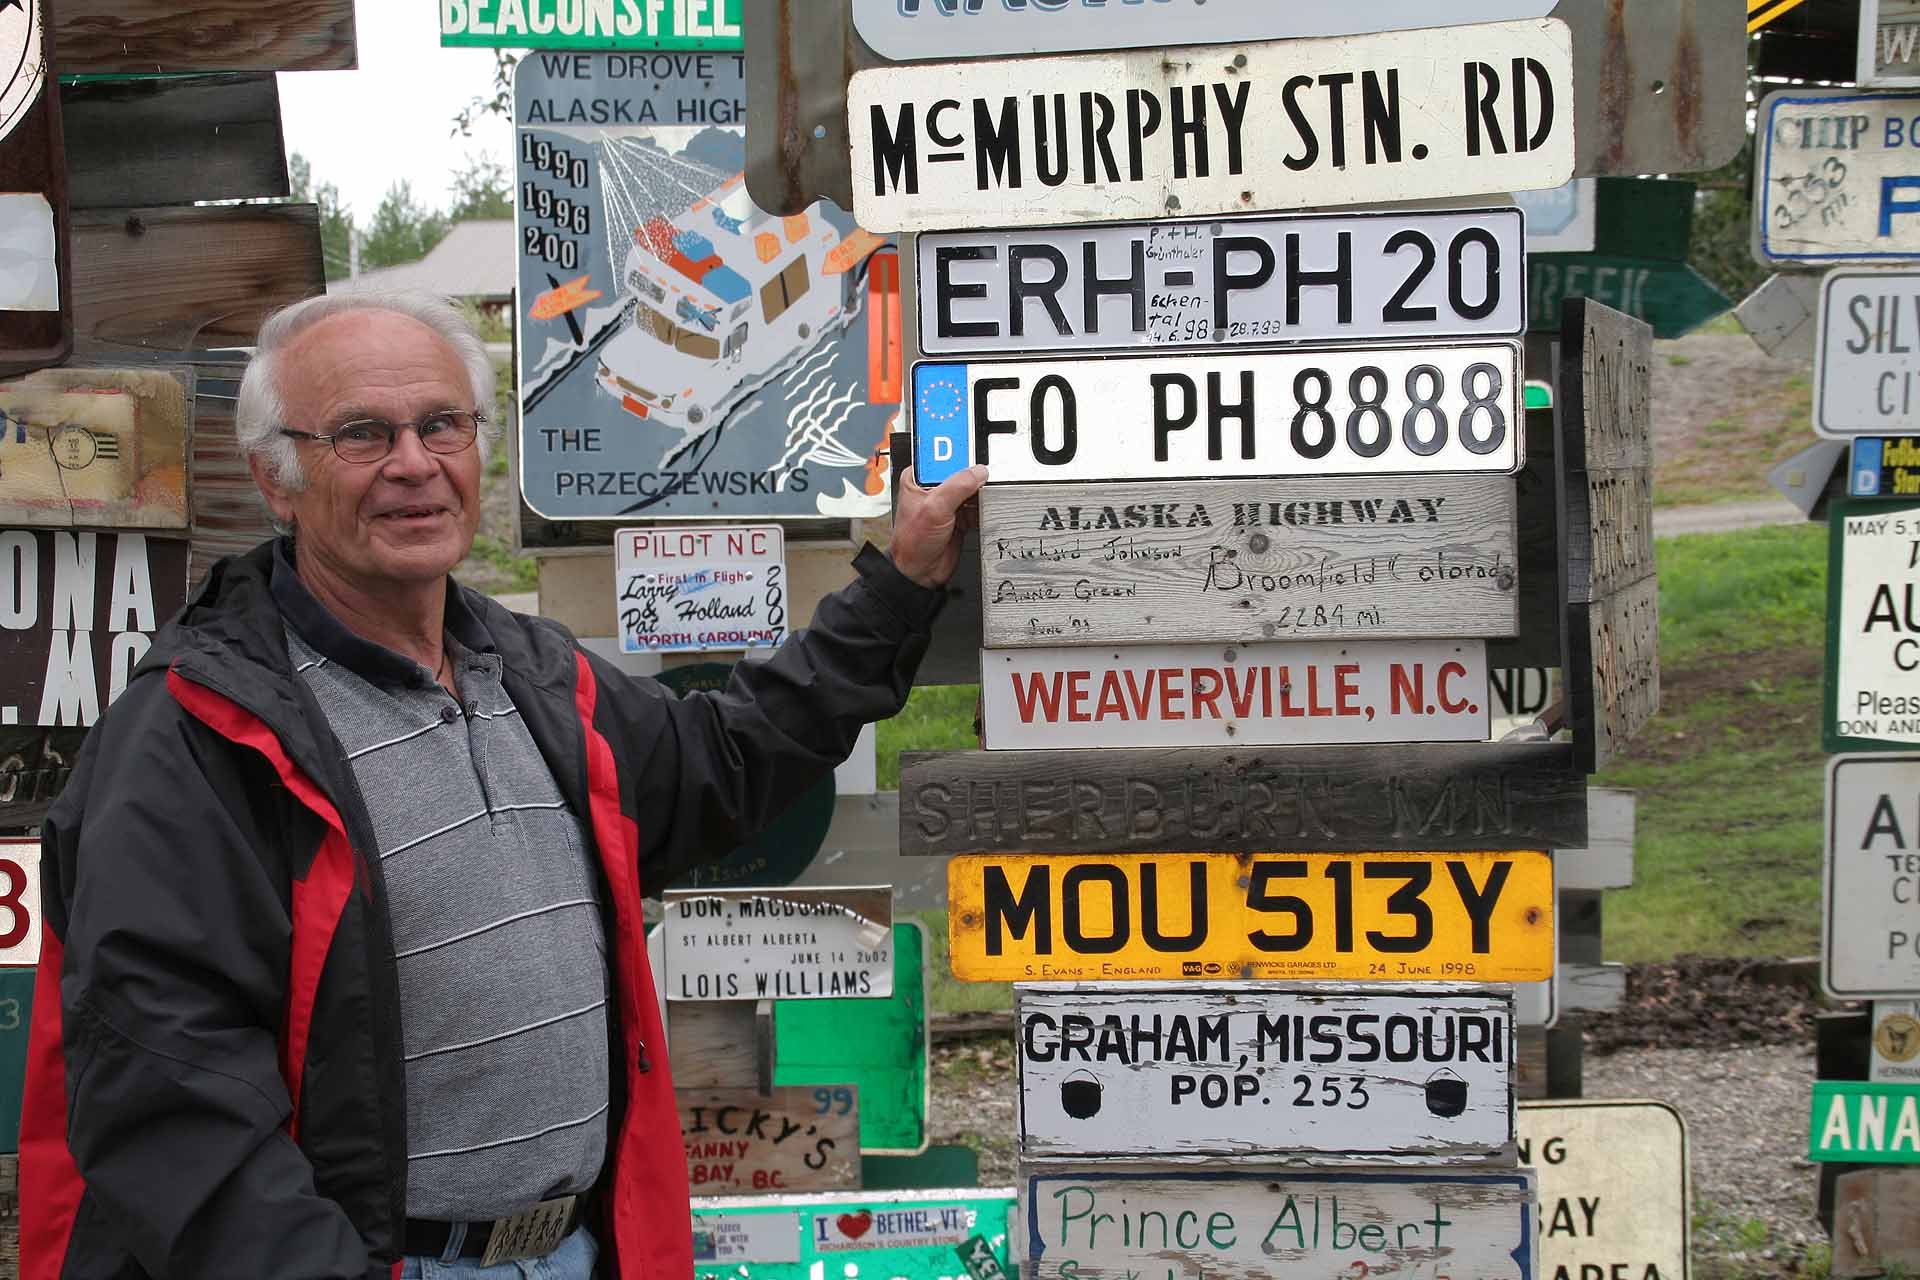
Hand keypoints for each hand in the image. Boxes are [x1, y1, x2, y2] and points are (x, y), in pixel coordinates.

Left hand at [890, 465, 985, 588]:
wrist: (920, 573)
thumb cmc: (912, 542)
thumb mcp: (934, 509)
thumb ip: (957, 487)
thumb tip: (979, 472)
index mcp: (918, 478)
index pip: (942, 455)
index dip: (959, 453)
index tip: (976, 453)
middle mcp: (933, 487)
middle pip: (961, 471)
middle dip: (975, 475)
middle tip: (988, 475)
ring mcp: (948, 502)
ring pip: (972, 489)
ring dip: (982, 493)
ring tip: (991, 494)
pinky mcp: (961, 516)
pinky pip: (979, 506)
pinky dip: (986, 508)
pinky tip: (990, 509)